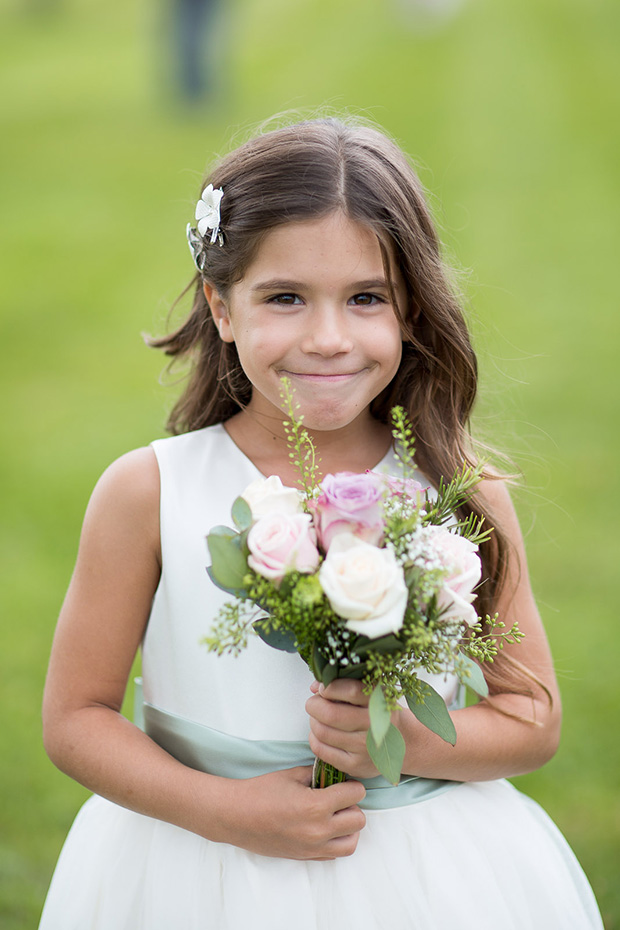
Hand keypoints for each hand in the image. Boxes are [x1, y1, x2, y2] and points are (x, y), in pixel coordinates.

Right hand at [220, 765, 365, 859]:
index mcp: (316, 806)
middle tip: (339, 798)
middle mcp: (319, 830)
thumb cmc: (261, 792)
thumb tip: (334, 773)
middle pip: (359, 820)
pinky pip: (334, 853)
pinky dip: (336, 841)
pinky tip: (324, 828)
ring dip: (349, 828)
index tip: (343, 782)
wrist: (236, 817)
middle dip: (352, 805)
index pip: (355, 794)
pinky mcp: (305, 857)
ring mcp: (313, 847)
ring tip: (336, 816)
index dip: (352, 785)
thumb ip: (317, 774)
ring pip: (351, 842)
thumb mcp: (292, 775)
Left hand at [306, 680, 380, 779]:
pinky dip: (314, 738)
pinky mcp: (356, 765)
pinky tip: (322, 733)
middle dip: (314, 705)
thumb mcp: (374, 691)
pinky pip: (321, 751)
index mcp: (381, 702)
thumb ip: (346, 683)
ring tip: (319, 717)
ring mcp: (365, 749)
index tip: (324, 687)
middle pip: (330, 714)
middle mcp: (374, 726)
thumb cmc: (384, 712)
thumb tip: (315, 687)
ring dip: (313, 721)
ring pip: (322, 732)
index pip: (351, 691)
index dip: (330, 687)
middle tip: (314, 703)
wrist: (407, 743)